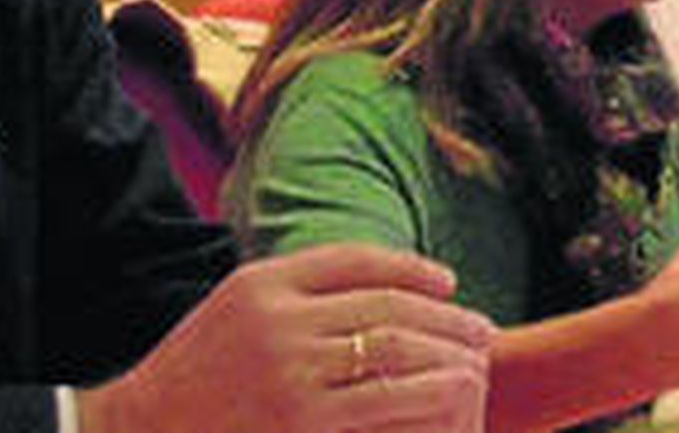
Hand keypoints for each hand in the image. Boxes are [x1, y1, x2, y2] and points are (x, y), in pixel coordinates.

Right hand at [78, 243, 492, 432]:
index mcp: (261, 284)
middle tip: (483, 329)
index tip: (448, 283)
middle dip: (445, 317)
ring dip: (448, 354)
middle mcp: (279, 322)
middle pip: (386, 305)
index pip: (356, 261)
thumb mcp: (234, 309)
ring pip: (395, 351)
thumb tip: (373, 278)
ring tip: (478, 362)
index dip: (411, 268)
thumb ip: (294, 287)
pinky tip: (457, 395)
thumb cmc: (195, 376)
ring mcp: (291, 375)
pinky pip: (387, 403)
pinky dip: (430, 394)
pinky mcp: (305, 426)